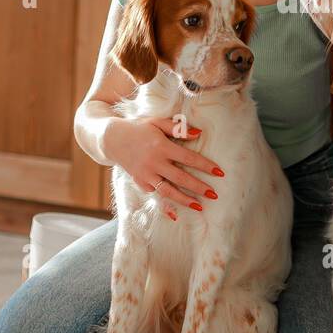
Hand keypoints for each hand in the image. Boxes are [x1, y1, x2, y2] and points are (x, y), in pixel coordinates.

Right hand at [105, 116, 223, 209]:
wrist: (112, 139)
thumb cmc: (139, 128)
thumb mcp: (157, 122)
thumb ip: (177, 128)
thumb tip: (199, 133)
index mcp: (161, 146)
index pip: (188, 158)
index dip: (205, 166)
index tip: (220, 172)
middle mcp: (154, 162)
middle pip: (181, 178)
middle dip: (199, 187)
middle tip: (215, 195)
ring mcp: (146, 174)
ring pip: (168, 191)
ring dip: (184, 200)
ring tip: (200, 207)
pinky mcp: (140, 182)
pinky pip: (155, 194)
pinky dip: (165, 203)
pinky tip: (177, 210)